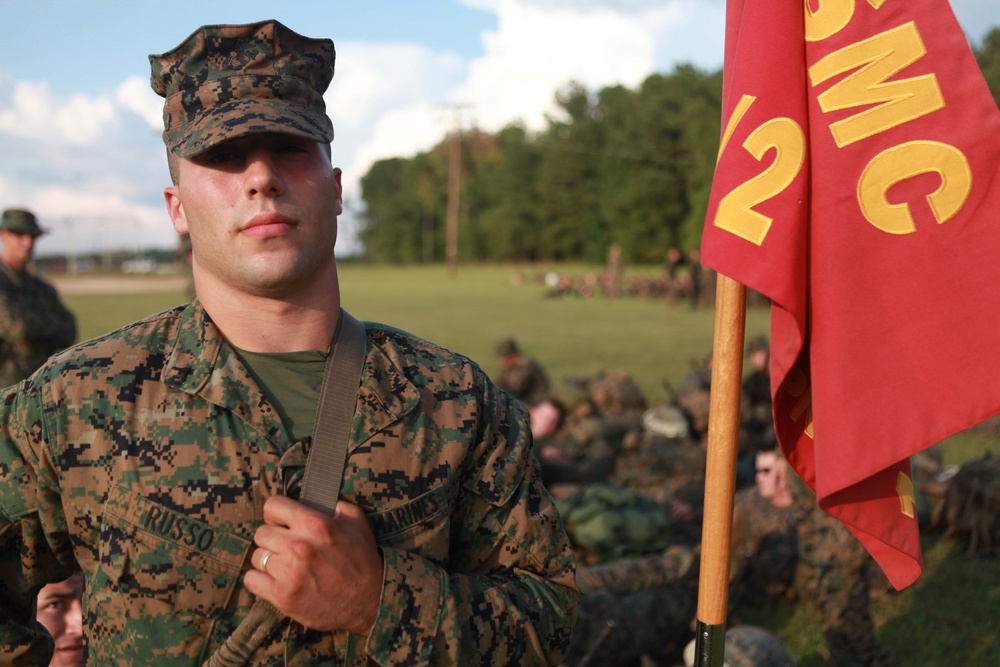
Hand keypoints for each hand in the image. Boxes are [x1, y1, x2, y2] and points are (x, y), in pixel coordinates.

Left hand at [244, 495, 383, 634]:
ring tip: (284, 565)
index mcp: (315, 524)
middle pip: (261, 533)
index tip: (282, 522)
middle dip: (273, 538)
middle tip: (285, 546)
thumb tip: (316, 498)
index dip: (276, 513)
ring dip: (268, 560)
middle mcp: (299, 546)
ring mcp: (289, 573)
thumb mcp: (357, 522)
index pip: (272, 506)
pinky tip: (274, 580)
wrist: (371, 600)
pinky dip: (260, 580)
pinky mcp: (283, 597)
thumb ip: (335, 505)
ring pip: (257, 557)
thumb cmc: (364, 559)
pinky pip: (252, 580)